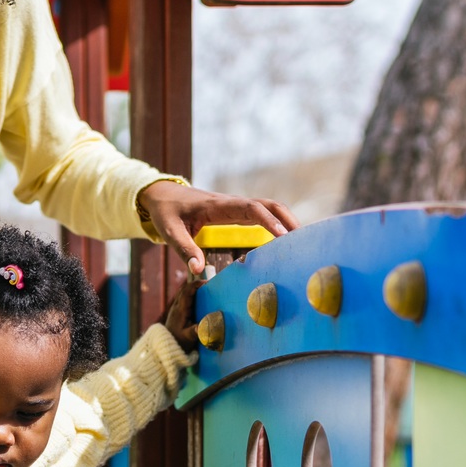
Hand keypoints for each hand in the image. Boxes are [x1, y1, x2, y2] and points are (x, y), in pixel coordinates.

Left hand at [138, 181, 296, 278]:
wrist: (162, 194)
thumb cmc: (166, 212)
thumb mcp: (170, 232)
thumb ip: (184, 250)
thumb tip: (199, 272)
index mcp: (219, 205)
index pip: (251, 208)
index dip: (269, 221)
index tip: (283, 236)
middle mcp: (232, 203)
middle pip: (269, 205)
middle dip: (287, 219)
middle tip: (303, 240)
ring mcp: (235, 207)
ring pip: (268, 208)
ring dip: (285, 221)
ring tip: (299, 242)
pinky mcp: (235, 213)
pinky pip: (260, 215)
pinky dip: (275, 223)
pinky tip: (282, 241)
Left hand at [165, 266, 202, 349]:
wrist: (167, 347)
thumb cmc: (179, 342)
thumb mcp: (188, 338)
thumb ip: (196, 331)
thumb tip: (204, 326)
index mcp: (180, 310)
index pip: (186, 292)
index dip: (196, 285)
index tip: (206, 282)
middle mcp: (177, 307)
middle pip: (184, 290)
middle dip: (196, 285)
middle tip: (209, 284)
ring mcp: (176, 309)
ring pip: (183, 293)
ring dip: (193, 289)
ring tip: (206, 289)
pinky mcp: (177, 312)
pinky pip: (184, 298)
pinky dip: (192, 295)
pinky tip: (200, 299)